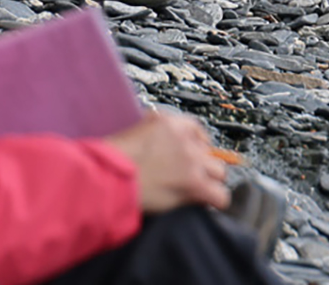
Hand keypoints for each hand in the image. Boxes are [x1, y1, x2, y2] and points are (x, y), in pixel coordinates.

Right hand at [104, 109, 229, 213]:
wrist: (108, 177)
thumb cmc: (113, 159)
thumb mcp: (134, 130)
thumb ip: (154, 130)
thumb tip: (160, 139)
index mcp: (170, 124)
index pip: (198, 131)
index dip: (197, 146)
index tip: (194, 156)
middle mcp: (185, 140)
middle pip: (210, 152)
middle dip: (203, 165)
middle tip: (191, 176)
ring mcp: (192, 162)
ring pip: (219, 172)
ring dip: (210, 182)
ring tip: (198, 191)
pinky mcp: (194, 185)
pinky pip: (220, 195)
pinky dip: (215, 201)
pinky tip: (206, 204)